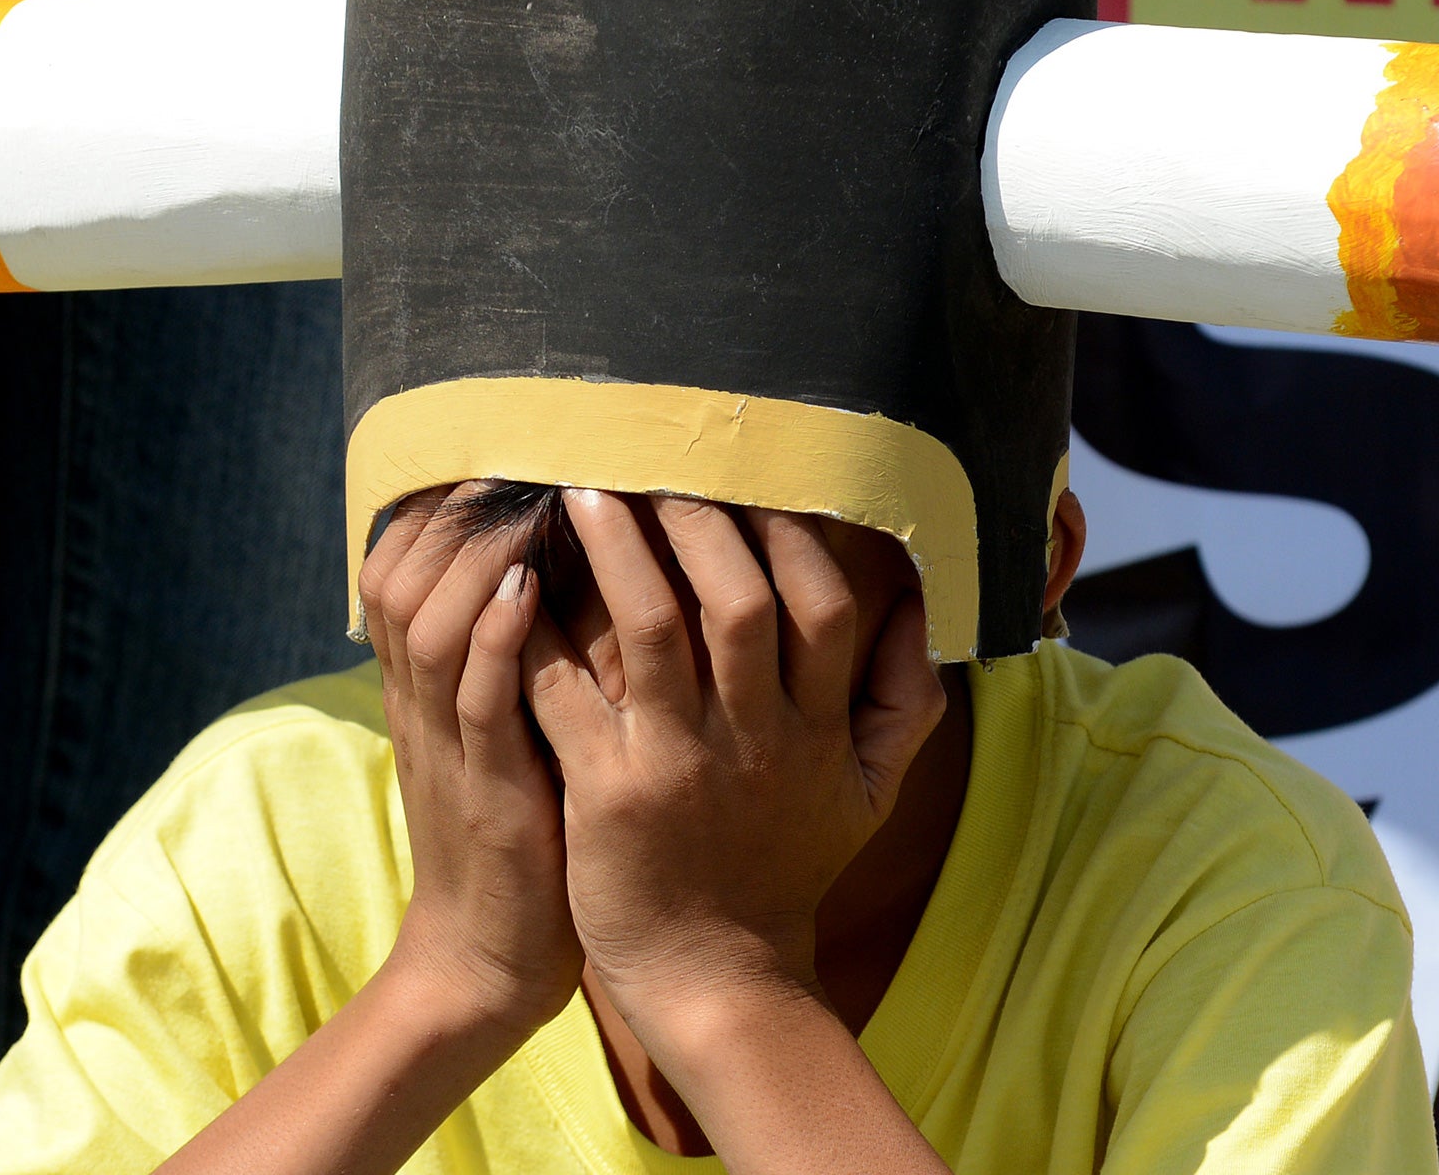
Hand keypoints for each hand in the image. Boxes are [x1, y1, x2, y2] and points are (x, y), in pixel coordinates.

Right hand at [359, 484, 584, 1047]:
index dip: (443, 501)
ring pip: (431, 621)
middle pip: (405, 573)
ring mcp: (446, 745)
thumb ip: (530, 649)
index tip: (502, 447)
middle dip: (460, 507)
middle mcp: (423, 701)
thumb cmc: (527, 829)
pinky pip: (474, 699)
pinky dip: (497, 638)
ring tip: (530, 497)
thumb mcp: (517, 725)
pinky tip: (532, 587)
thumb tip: (583, 553)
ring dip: (480, 555)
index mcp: (428, 683)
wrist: (494, 960)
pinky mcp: (483, 791)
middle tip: (521, 451)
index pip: (403, 561)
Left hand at [522, 491, 944, 1046]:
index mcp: (816, 731)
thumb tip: (920, 606)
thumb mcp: (871, 793)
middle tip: (657, 461)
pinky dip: (541, 639)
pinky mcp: (606, 795)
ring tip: (585, 492)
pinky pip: (568, 697)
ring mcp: (677, 767)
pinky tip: (517, 587)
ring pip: (651, 634)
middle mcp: (753, 740)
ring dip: (619, 555)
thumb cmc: (786, 866)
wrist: (717, 976)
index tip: (754, 478)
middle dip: (700, 523)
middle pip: (741, 603)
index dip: (794, 535)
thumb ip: (905, 701)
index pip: (825, 609)